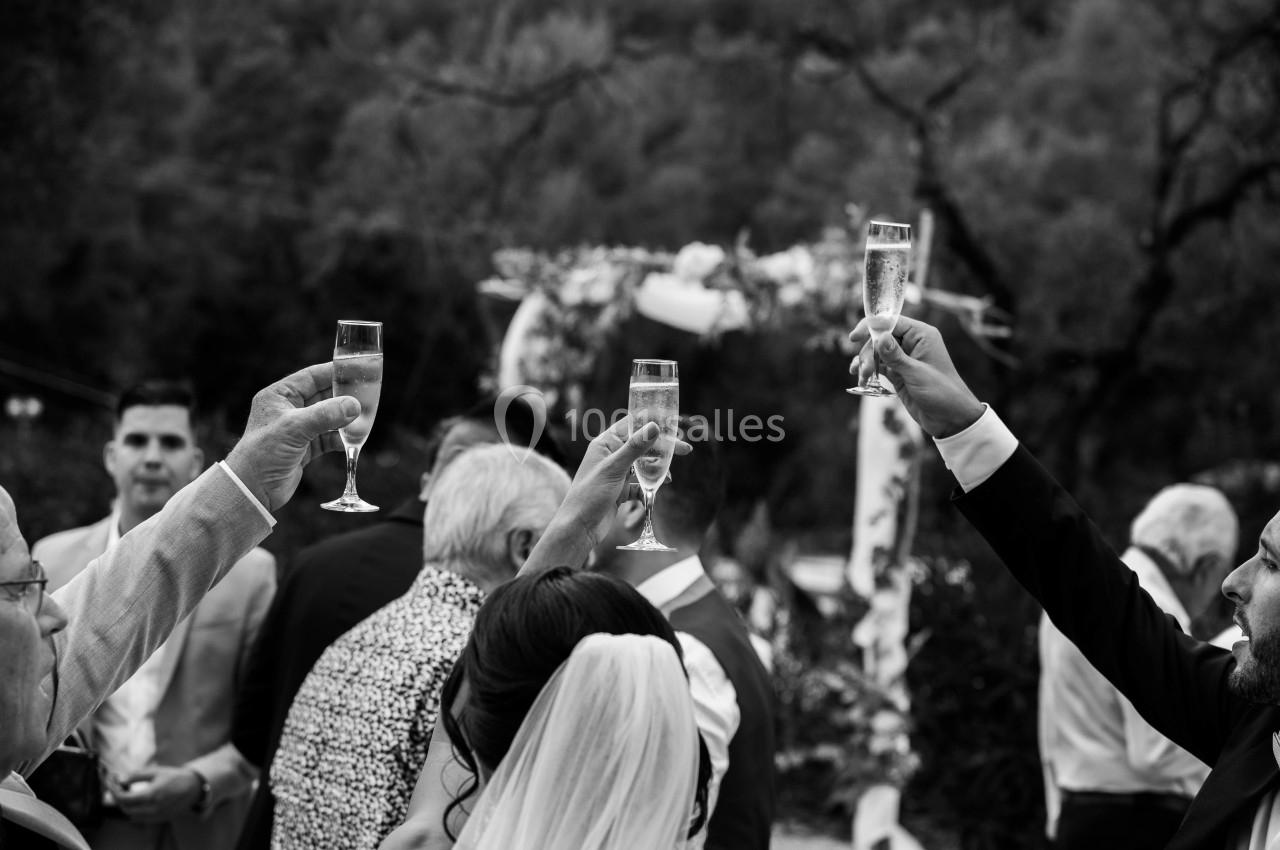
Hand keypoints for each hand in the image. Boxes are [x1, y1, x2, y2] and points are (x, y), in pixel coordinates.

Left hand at [113, 766, 201, 821]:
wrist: (193, 787)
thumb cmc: (175, 777)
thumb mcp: (156, 771)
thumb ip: (136, 775)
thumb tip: (121, 779)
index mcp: (151, 795)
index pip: (123, 798)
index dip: (114, 790)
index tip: (113, 782)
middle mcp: (152, 808)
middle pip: (125, 808)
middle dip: (118, 797)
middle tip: (117, 786)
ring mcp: (155, 816)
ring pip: (131, 815)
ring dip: (125, 805)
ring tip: (126, 792)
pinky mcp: (159, 819)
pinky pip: (140, 818)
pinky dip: (134, 810)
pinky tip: (136, 801)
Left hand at [224, 363, 359, 510]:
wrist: (252, 490)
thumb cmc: (263, 453)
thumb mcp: (294, 428)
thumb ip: (326, 415)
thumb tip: (354, 405)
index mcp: (279, 395)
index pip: (311, 376)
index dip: (334, 372)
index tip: (357, 371)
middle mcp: (289, 409)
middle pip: (324, 396)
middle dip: (344, 398)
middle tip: (366, 397)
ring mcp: (298, 429)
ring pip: (329, 418)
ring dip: (345, 420)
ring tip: (363, 420)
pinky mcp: (305, 448)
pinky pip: (329, 438)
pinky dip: (341, 439)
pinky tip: (354, 440)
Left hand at [519, 416, 689, 574]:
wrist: (579, 528)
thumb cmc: (589, 494)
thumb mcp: (614, 468)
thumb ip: (635, 447)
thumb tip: (655, 426)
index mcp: (605, 443)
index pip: (632, 424)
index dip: (653, 422)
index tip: (673, 423)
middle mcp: (611, 455)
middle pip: (642, 445)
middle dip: (663, 447)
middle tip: (686, 449)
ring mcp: (616, 473)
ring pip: (643, 464)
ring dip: (657, 467)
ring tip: (669, 476)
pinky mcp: (620, 490)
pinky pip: (640, 482)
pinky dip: (650, 484)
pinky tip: (660, 486)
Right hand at [848, 316, 984, 437]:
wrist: (950, 418)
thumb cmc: (941, 392)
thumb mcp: (916, 373)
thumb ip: (895, 356)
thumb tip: (878, 337)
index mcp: (921, 335)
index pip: (891, 322)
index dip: (871, 327)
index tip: (853, 337)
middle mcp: (912, 342)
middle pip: (880, 337)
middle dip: (868, 352)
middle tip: (863, 370)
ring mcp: (904, 357)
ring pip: (877, 352)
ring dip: (866, 362)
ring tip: (861, 377)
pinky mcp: (898, 372)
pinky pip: (878, 365)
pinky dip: (868, 370)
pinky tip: (861, 378)